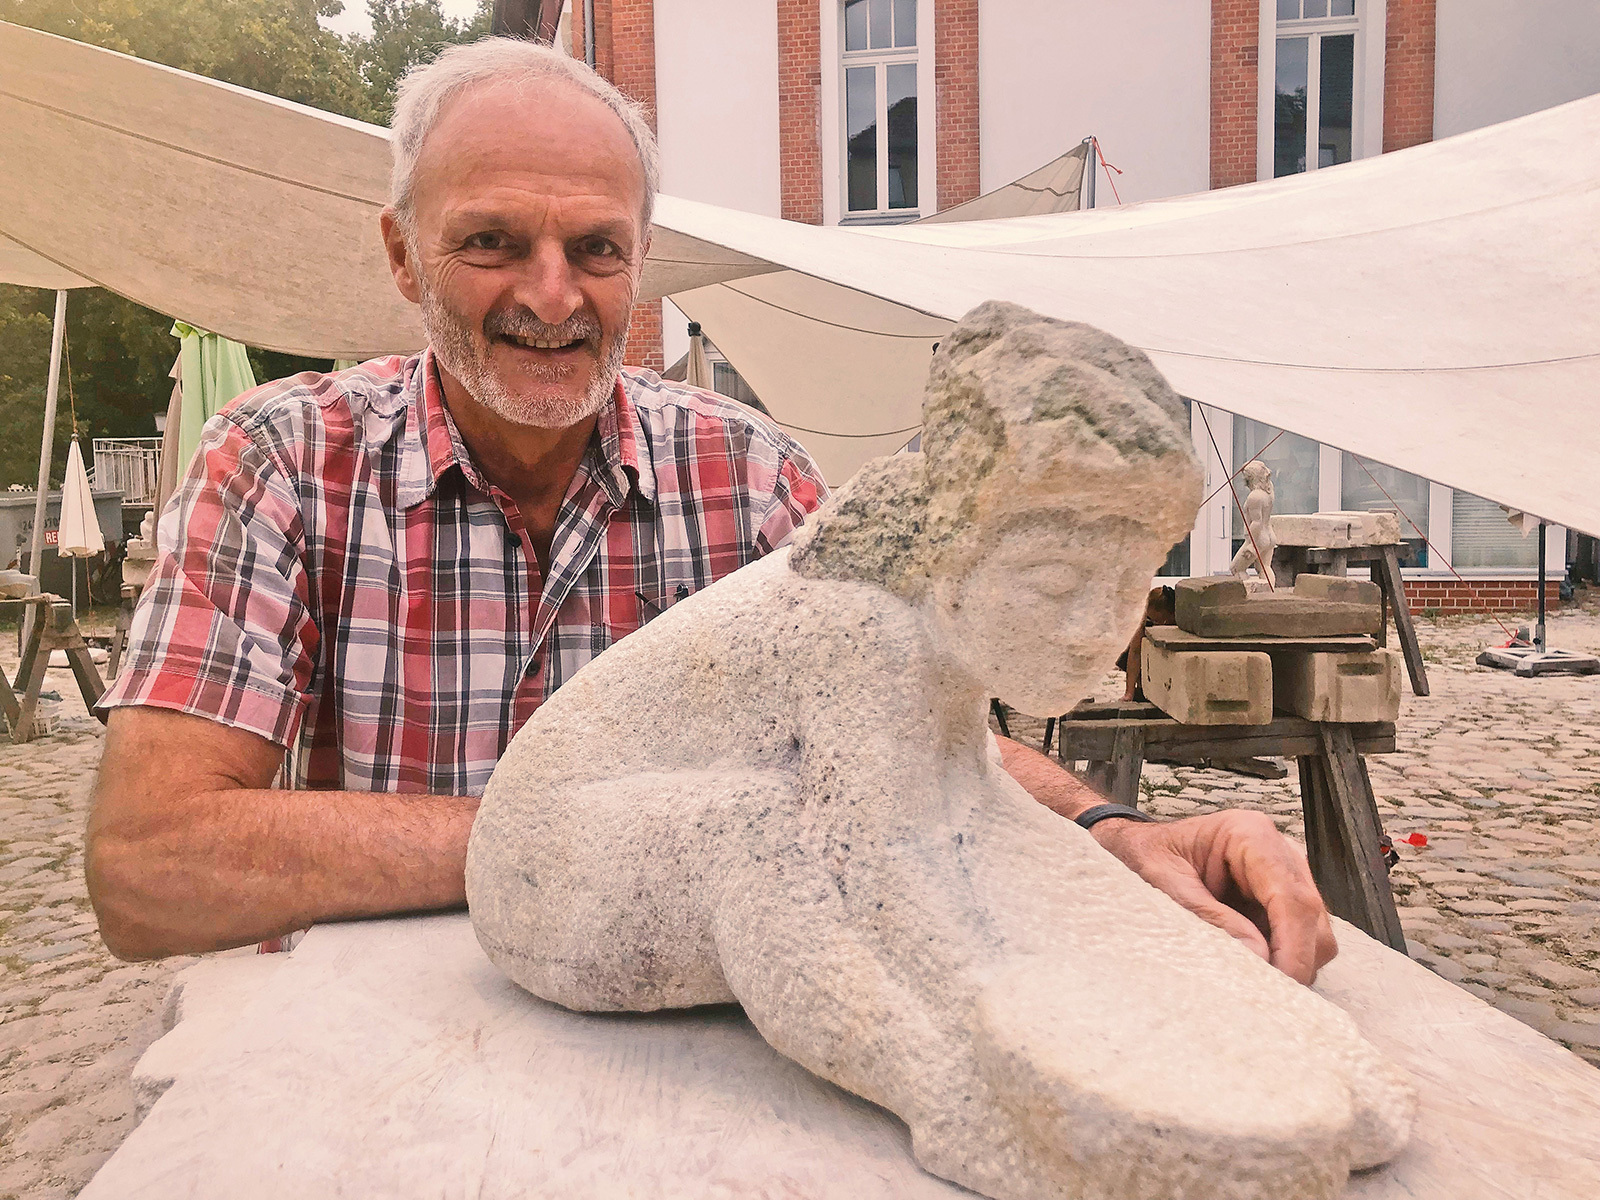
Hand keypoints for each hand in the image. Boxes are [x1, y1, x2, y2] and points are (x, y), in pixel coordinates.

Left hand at [1090, 810, 1336, 984]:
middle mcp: (1278, 852)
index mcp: (1250, 834)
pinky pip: (1297, 938)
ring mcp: (1284, 876)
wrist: (1136, 848)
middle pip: (1312, 917)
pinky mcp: (1280, 901)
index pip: (1292, 896)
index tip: (1282, 984)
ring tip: (1247, 980)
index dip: (1294, 945)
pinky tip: (1247, 968)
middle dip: (1295, 959)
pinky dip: (1279, 959)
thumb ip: (1206, 916)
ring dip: (1288, 961)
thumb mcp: (1163, 882)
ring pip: (1314, 932)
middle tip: (1262, 995)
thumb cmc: (1146, 856)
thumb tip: (1257, 956)